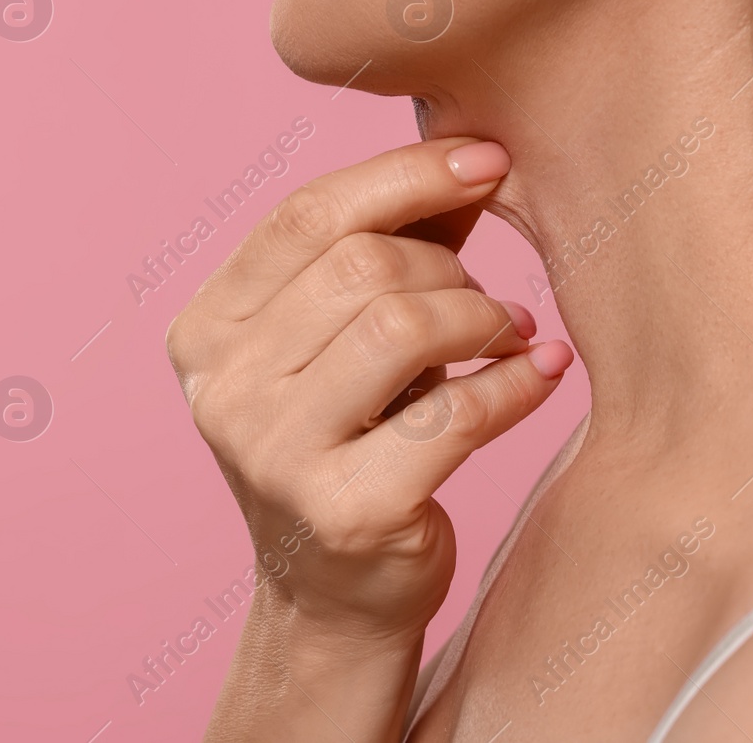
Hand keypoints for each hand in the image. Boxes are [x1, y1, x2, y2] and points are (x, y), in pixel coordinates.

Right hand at [167, 137, 573, 640]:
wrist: (335, 597)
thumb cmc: (356, 441)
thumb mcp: (351, 339)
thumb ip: (395, 247)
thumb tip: (474, 156)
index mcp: (209, 328)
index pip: (306, 214)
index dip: (407, 174)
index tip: (489, 160)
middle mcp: (222, 389)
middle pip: (362, 265)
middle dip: (451, 267)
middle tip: (490, 301)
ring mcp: (275, 455)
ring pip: (404, 326)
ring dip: (483, 318)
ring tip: (511, 332)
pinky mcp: (345, 512)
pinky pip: (458, 413)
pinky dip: (517, 382)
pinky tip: (543, 372)